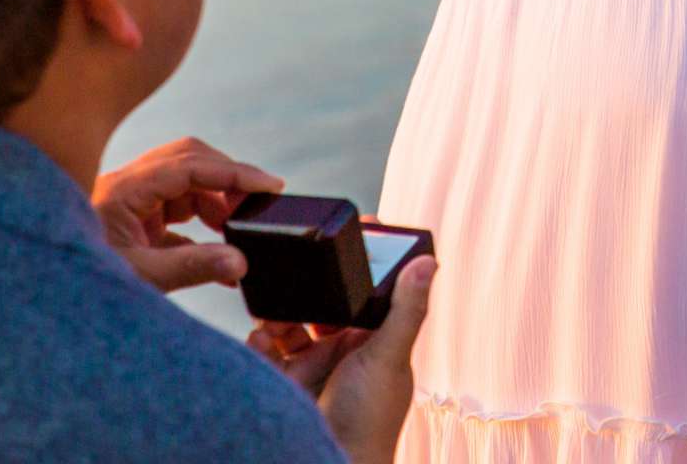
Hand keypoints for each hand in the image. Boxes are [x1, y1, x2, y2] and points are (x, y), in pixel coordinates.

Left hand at [90, 136, 283, 292]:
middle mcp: (128, 185)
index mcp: (125, 190)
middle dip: (227, 179)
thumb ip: (193, 267)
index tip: (271, 185)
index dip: (235, 173)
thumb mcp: (143, 278)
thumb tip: (242, 262)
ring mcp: (129, 200)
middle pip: (189, 160)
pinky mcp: (132, 219)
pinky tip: (218, 256)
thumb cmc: (84, 285)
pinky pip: (175, 210)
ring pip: (184, 183)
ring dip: (215, 204)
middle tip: (257, 205)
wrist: (44, 299)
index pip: (190, 166)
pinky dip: (201, 227)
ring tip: (236, 235)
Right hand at [249, 254, 437, 463]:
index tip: (333, 245)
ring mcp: (314, 365)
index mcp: (373, 338)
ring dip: (275, 315)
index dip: (347, 272)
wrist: (330, 462)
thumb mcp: (389, 357)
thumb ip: (405, 310)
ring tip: (269, 315)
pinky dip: (259, 343)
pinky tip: (259, 339)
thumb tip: (428, 263)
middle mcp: (343, 349)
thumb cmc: (372, 421)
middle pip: (319, 305)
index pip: (360, 293)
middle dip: (302, 292)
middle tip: (289, 281)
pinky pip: (267, 352)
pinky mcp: (286, 381)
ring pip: (288, 325)